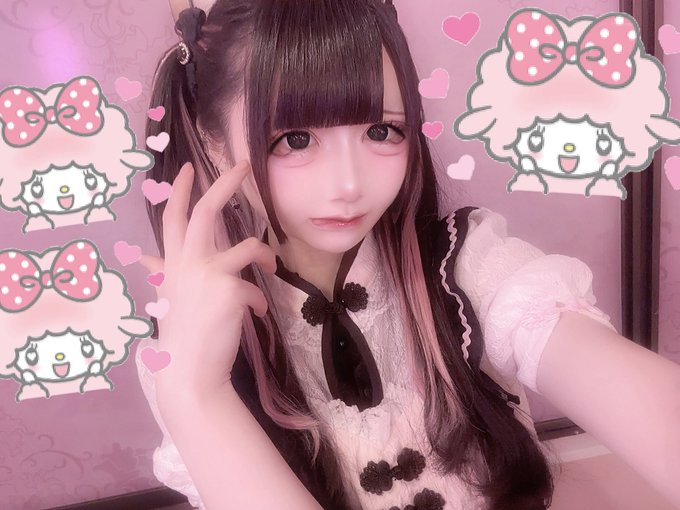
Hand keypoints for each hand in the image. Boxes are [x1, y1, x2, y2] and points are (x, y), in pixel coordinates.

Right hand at [139, 161, 275, 404]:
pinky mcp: (230, 291)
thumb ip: (162, 272)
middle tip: (242, 165)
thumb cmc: (182, 333)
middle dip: (224, 184)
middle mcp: (187, 263)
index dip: (179, 191)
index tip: (187, 168)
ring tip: (270, 266)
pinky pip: (255, 290)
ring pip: (248, 247)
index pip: (173, 219)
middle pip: (205, 212)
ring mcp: (208, 275)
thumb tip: (146, 258)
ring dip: (264, 255)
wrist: (189, 370)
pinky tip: (252, 316)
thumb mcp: (169, 296)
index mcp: (173, 263)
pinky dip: (257, 303)